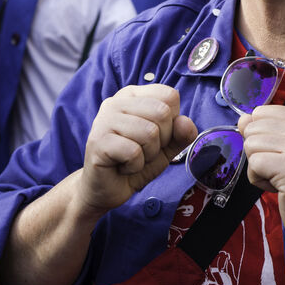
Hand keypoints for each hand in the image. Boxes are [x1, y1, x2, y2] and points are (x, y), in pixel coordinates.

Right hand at [76, 85, 196, 219]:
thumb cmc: (134, 163)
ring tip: (132, 159)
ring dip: (147, 155)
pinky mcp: (98, 141)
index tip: (154, 137)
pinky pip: (134, 152)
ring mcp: (104, 119)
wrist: (105, 189)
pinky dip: (135, 166)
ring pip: (149, 133)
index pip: (169, 95)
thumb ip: (180, 134)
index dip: (171, 122)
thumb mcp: (165, 147)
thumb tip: (186, 123)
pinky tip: (122, 167)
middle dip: (161, 141)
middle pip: (162, 112)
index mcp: (133, 95)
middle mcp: (116, 102)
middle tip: (142, 151)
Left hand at [239, 105, 284, 252]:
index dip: (261, 136)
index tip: (281, 156)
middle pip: (252, 128)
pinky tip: (279, 189)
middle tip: (282, 172)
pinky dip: (258, 181)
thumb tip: (242, 120)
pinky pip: (253, 164)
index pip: (261, 112)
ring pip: (250, 146)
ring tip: (282, 181)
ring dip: (258, 169)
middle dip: (258, 154)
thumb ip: (267, 132)